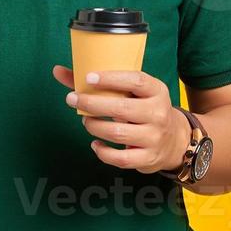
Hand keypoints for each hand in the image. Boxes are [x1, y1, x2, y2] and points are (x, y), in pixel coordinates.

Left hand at [51, 65, 189, 174]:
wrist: (173, 140)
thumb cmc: (143, 109)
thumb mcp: (131, 92)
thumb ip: (97, 82)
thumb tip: (58, 71)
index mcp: (156, 90)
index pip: (136, 81)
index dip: (111, 79)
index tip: (88, 78)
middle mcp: (158, 113)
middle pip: (121, 109)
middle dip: (92, 104)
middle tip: (72, 99)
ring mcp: (154, 137)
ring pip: (117, 133)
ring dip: (94, 126)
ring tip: (86, 120)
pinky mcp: (148, 158)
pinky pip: (120, 158)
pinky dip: (103, 152)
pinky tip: (95, 144)